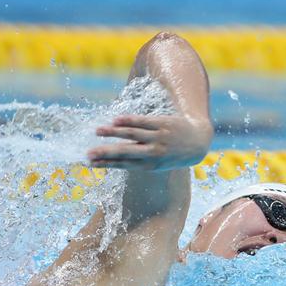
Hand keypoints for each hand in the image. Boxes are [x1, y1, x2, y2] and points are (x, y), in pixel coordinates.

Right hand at [88, 114, 213, 170]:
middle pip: (125, 152)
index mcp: (149, 165)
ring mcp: (158, 138)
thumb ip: (137, 161)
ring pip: (132, 134)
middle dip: (106, 153)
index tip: (89, 163)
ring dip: (114, 133)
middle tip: (89, 153)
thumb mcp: (157, 163)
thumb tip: (113, 161)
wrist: (197, 143)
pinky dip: (129, 121)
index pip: (122, 164)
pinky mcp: (163, 123)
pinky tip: (115, 120)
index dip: (105, 164)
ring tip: (97, 131)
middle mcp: (152, 153)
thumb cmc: (172, 154)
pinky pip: (143, 121)